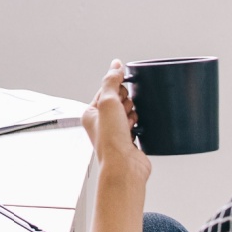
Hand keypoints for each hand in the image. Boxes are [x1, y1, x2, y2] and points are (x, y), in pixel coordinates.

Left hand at [84, 60, 149, 231]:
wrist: (125, 167)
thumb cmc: (111, 140)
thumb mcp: (108, 101)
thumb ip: (111, 80)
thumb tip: (116, 64)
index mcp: (91, 114)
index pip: (105, 90)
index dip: (117, 88)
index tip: (123, 90)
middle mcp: (102, 124)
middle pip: (119, 100)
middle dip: (126, 101)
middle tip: (125, 110)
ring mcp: (116, 133)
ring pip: (129, 111)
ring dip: (133, 111)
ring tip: (131, 120)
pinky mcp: (130, 140)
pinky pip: (138, 124)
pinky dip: (140, 122)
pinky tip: (139, 125)